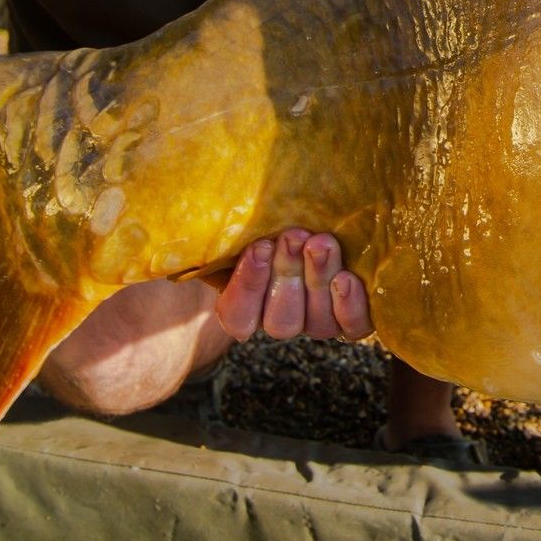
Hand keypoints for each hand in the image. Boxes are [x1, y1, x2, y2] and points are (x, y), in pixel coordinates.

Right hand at [210, 229, 372, 342]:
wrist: (329, 214)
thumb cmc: (280, 216)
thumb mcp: (251, 221)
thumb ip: (229, 228)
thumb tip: (188, 212)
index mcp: (248, 304)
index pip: (238, 316)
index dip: (247, 286)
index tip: (259, 247)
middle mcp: (283, 318)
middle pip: (280, 321)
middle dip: (287, 274)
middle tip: (293, 236)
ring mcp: (319, 321)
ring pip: (316, 322)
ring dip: (317, 279)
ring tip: (322, 243)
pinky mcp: (352, 318)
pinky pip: (352, 328)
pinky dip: (349, 305)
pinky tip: (347, 278)